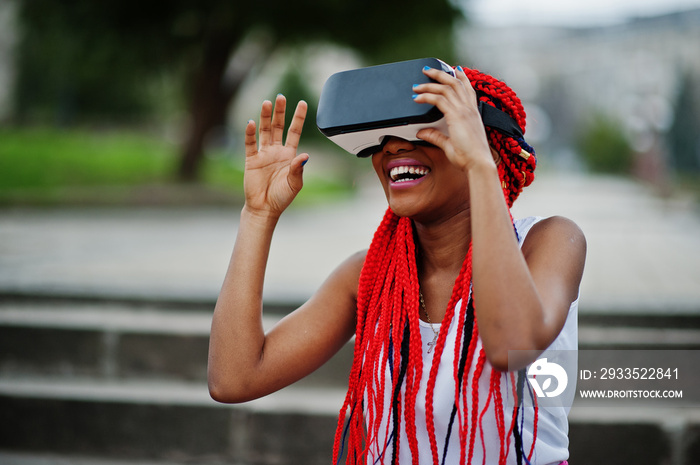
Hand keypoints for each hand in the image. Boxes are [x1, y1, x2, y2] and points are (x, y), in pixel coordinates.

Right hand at [243, 94, 308, 217]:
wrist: (265, 208)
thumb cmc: (282, 197)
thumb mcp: (294, 184)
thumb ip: (298, 169)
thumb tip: (305, 155)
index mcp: (289, 155)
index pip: (294, 131)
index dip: (298, 117)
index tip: (302, 103)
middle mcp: (276, 151)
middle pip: (278, 126)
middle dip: (280, 112)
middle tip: (280, 97)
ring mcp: (263, 154)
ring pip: (264, 131)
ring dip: (265, 117)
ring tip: (267, 103)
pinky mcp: (252, 160)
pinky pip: (250, 144)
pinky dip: (250, 133)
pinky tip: (250, 123)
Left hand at [412, 66, 494, 172]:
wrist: (478, 164)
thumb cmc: (469, 158)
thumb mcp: (450, 145)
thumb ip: (436, 136)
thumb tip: (422, 132)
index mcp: (473, 113)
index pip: (468, 89)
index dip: (461, 77)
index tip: (455, 69)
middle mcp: (469, 109)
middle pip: (455, 83)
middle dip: (441, 73)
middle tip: (428, 70)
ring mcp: (464, 111)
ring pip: (446, 88)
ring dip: (430, 83)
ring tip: (418, 83)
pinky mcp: (456, 116)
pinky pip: (439, 99)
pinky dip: (426, 96)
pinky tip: (417, 98)